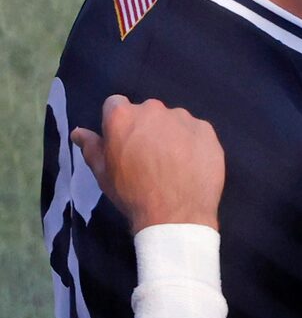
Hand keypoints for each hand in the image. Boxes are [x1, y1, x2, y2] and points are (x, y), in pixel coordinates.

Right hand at [76, 96, 224, 228]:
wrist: (176, 213)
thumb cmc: (132, 192)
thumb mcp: (103, 172)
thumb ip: (92, 147)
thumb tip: (79, 132)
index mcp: (122, 116)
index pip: (115, 105)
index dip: (119, 123)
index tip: (123, 141)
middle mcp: (153, 109)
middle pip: (147, 112)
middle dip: (146, 127)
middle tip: (148, 155)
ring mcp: (183, 119)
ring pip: (173, 120)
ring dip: (171, 134)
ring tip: (172, 162)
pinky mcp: (207, 131)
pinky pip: (196, 131)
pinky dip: (193, 142)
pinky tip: (191, 164)